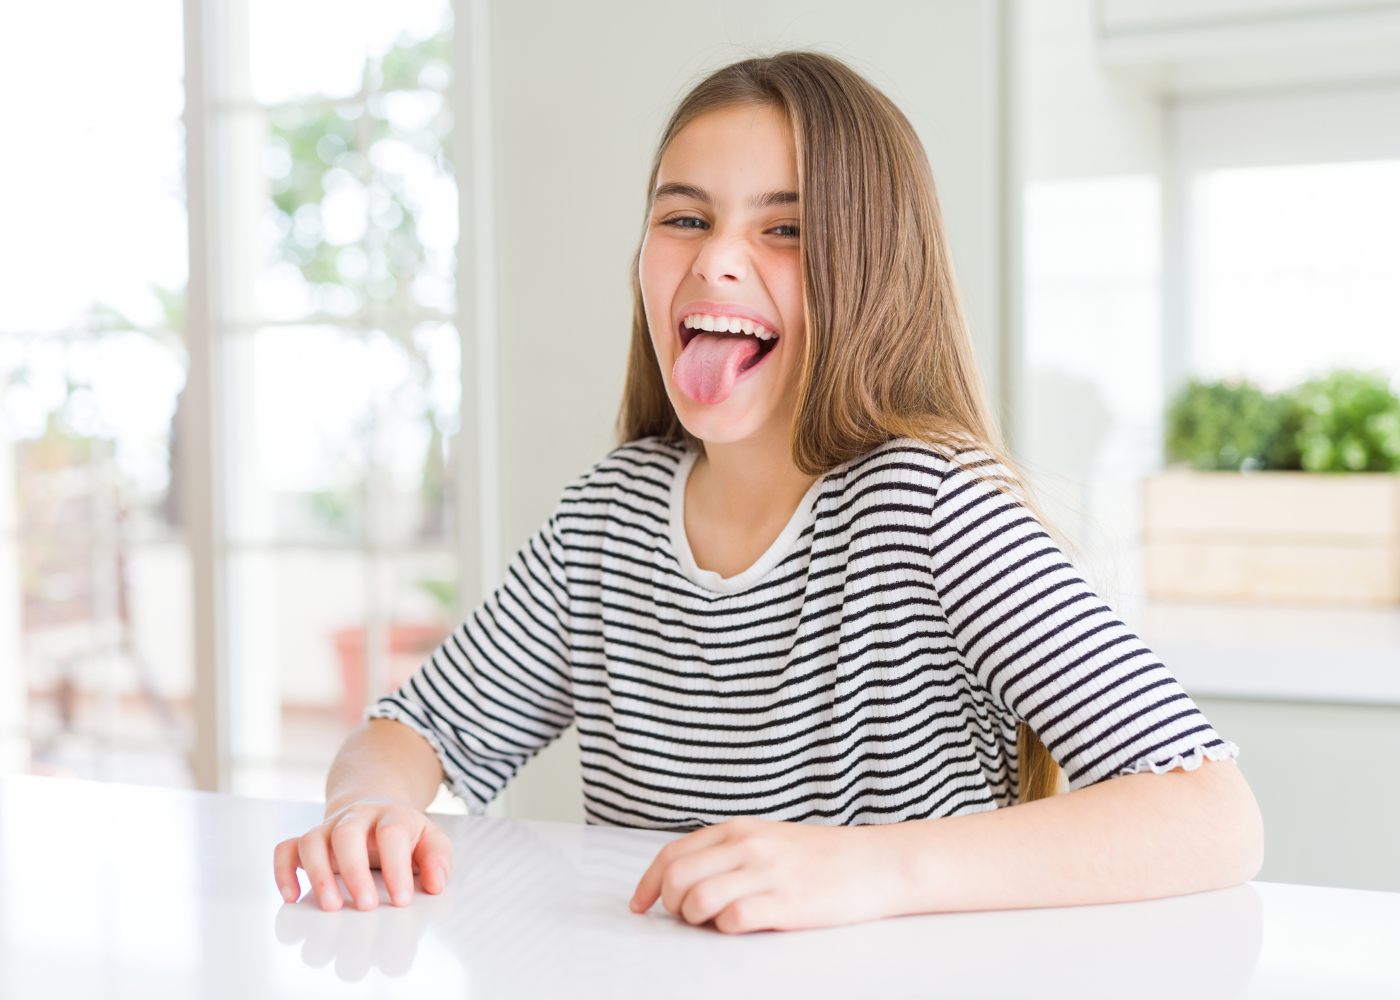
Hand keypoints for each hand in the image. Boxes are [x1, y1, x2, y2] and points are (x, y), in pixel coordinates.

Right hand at [272, 797, 452, 910]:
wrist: (373, 810)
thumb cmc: (404, 834)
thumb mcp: (430, 840)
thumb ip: (438, 860)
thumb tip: (436, 885)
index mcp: (391, 816)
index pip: (392, 834)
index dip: (396, 866)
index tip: (401, 900)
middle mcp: (356, 818)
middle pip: (348, 833)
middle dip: (355, 871)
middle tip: (366, 906)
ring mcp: (328, 828)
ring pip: (312, 840)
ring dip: (318, 874)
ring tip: (331, 907)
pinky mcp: (306, 842)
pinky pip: (285, 849)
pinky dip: (283, 871)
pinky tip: (292, 897)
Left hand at [627, 816, 902, 933]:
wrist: (875, 862)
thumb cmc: (821, 856)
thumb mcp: (768, 838)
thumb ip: (728, 851)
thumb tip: (684, 878)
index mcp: (738, 830)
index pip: (673, 853)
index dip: (648, 883)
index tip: (640, 905)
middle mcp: (747, 847)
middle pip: (677, 877)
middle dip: (670, 904)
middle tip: (686, 917)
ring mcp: (766, 874)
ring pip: (697, 899)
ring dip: (695, 919)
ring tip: (715, 922)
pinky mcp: (786, 903)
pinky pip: (733, 919)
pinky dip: (726, 928)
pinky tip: (742, 925)